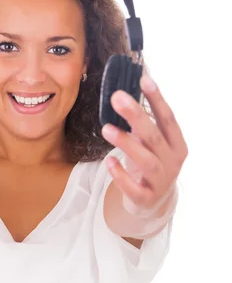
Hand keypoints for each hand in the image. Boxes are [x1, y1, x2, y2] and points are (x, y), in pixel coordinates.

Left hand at [101, 75, 187, 218]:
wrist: (154, 203)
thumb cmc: (151, 164)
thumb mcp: (151, 143)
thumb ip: (143, 123)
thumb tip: (124, 93)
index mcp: (176, 144)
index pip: (168, 118)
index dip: (157, 99)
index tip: (144, 79)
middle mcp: (172, 161)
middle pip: (155, 136)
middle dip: (136, 116)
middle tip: (117, 97)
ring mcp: (160, 181)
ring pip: (146, 160)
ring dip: (126, 142)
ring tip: (106, 128)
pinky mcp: (146, 198)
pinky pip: (133, 187)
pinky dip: (121, 174)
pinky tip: (108, 161)